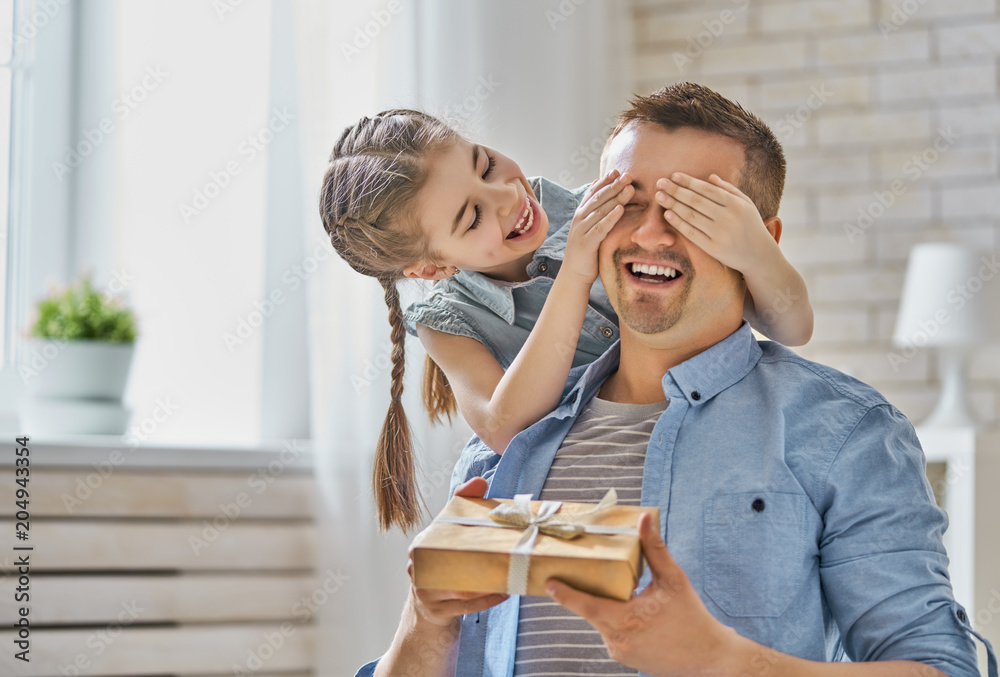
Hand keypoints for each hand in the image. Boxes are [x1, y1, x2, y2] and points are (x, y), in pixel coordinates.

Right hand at [406, 477, 508, 627]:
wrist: (428, 607)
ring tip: (510, 572)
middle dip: (479, 557)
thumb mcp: (447, 537)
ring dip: (487, 582)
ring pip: (461, 587)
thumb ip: (461, 505)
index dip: (459, 522)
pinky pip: (467, 606)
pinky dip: (487, 599)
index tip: (482, 519)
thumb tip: (480, 481)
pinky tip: (505, 592)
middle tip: (505, 548)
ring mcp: (427, 592)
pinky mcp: (439, 612)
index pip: (439, 529)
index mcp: (421, 546)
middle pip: (451, 561)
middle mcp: (418, 568)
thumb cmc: (443, 564)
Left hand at [546, 512, 744, 676]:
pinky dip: (614, 619)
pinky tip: (627, 609)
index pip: (587, 606)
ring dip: (602, 606)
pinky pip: (611, 633)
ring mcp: (620, 652)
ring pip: (601, 622)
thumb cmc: (693, 618)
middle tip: (575, 573)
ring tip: (613, 589)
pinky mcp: (625, 658)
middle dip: (584, 592)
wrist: (710, 659)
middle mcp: (618, 639)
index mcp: (627, 619)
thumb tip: (644, 521)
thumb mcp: (674, 580)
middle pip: (591, 611)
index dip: (566, 594)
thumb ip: (655, 550)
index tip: (548, 583)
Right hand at [562, 169, 633, 282]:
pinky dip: (610, 217)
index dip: (605, 181)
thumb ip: (596, 211)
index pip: (593, 192)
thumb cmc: (587, 251)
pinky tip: (620, 209)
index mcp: (581, 214)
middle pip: (598, 198)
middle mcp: (580, 219)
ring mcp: (582, 230)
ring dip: (615, 198)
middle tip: (628, 175)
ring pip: (600, 210)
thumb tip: (601, 191)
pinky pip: (600, 227)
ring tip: (629, 188)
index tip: (618, 170)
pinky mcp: (586, 243)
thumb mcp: (591, 228)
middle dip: (614, 185)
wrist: (574, 274)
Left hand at [655, 172, 779, 276]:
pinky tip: (668, 214)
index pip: (706, 189)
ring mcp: (719, 233)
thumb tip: (710, 177)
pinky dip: (678, 223)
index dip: (689, 182)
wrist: (759, 255)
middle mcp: (727, 217)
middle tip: (660, 183)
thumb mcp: (746, 204)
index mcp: (735, 204)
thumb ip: (729, 189)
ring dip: (673, 204)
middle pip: (695, 201)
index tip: (673, 175)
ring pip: (691, 216)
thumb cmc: (751, 225)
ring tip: (660, 196)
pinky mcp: (713, 248)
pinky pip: (691, 233)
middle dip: (675, 190)